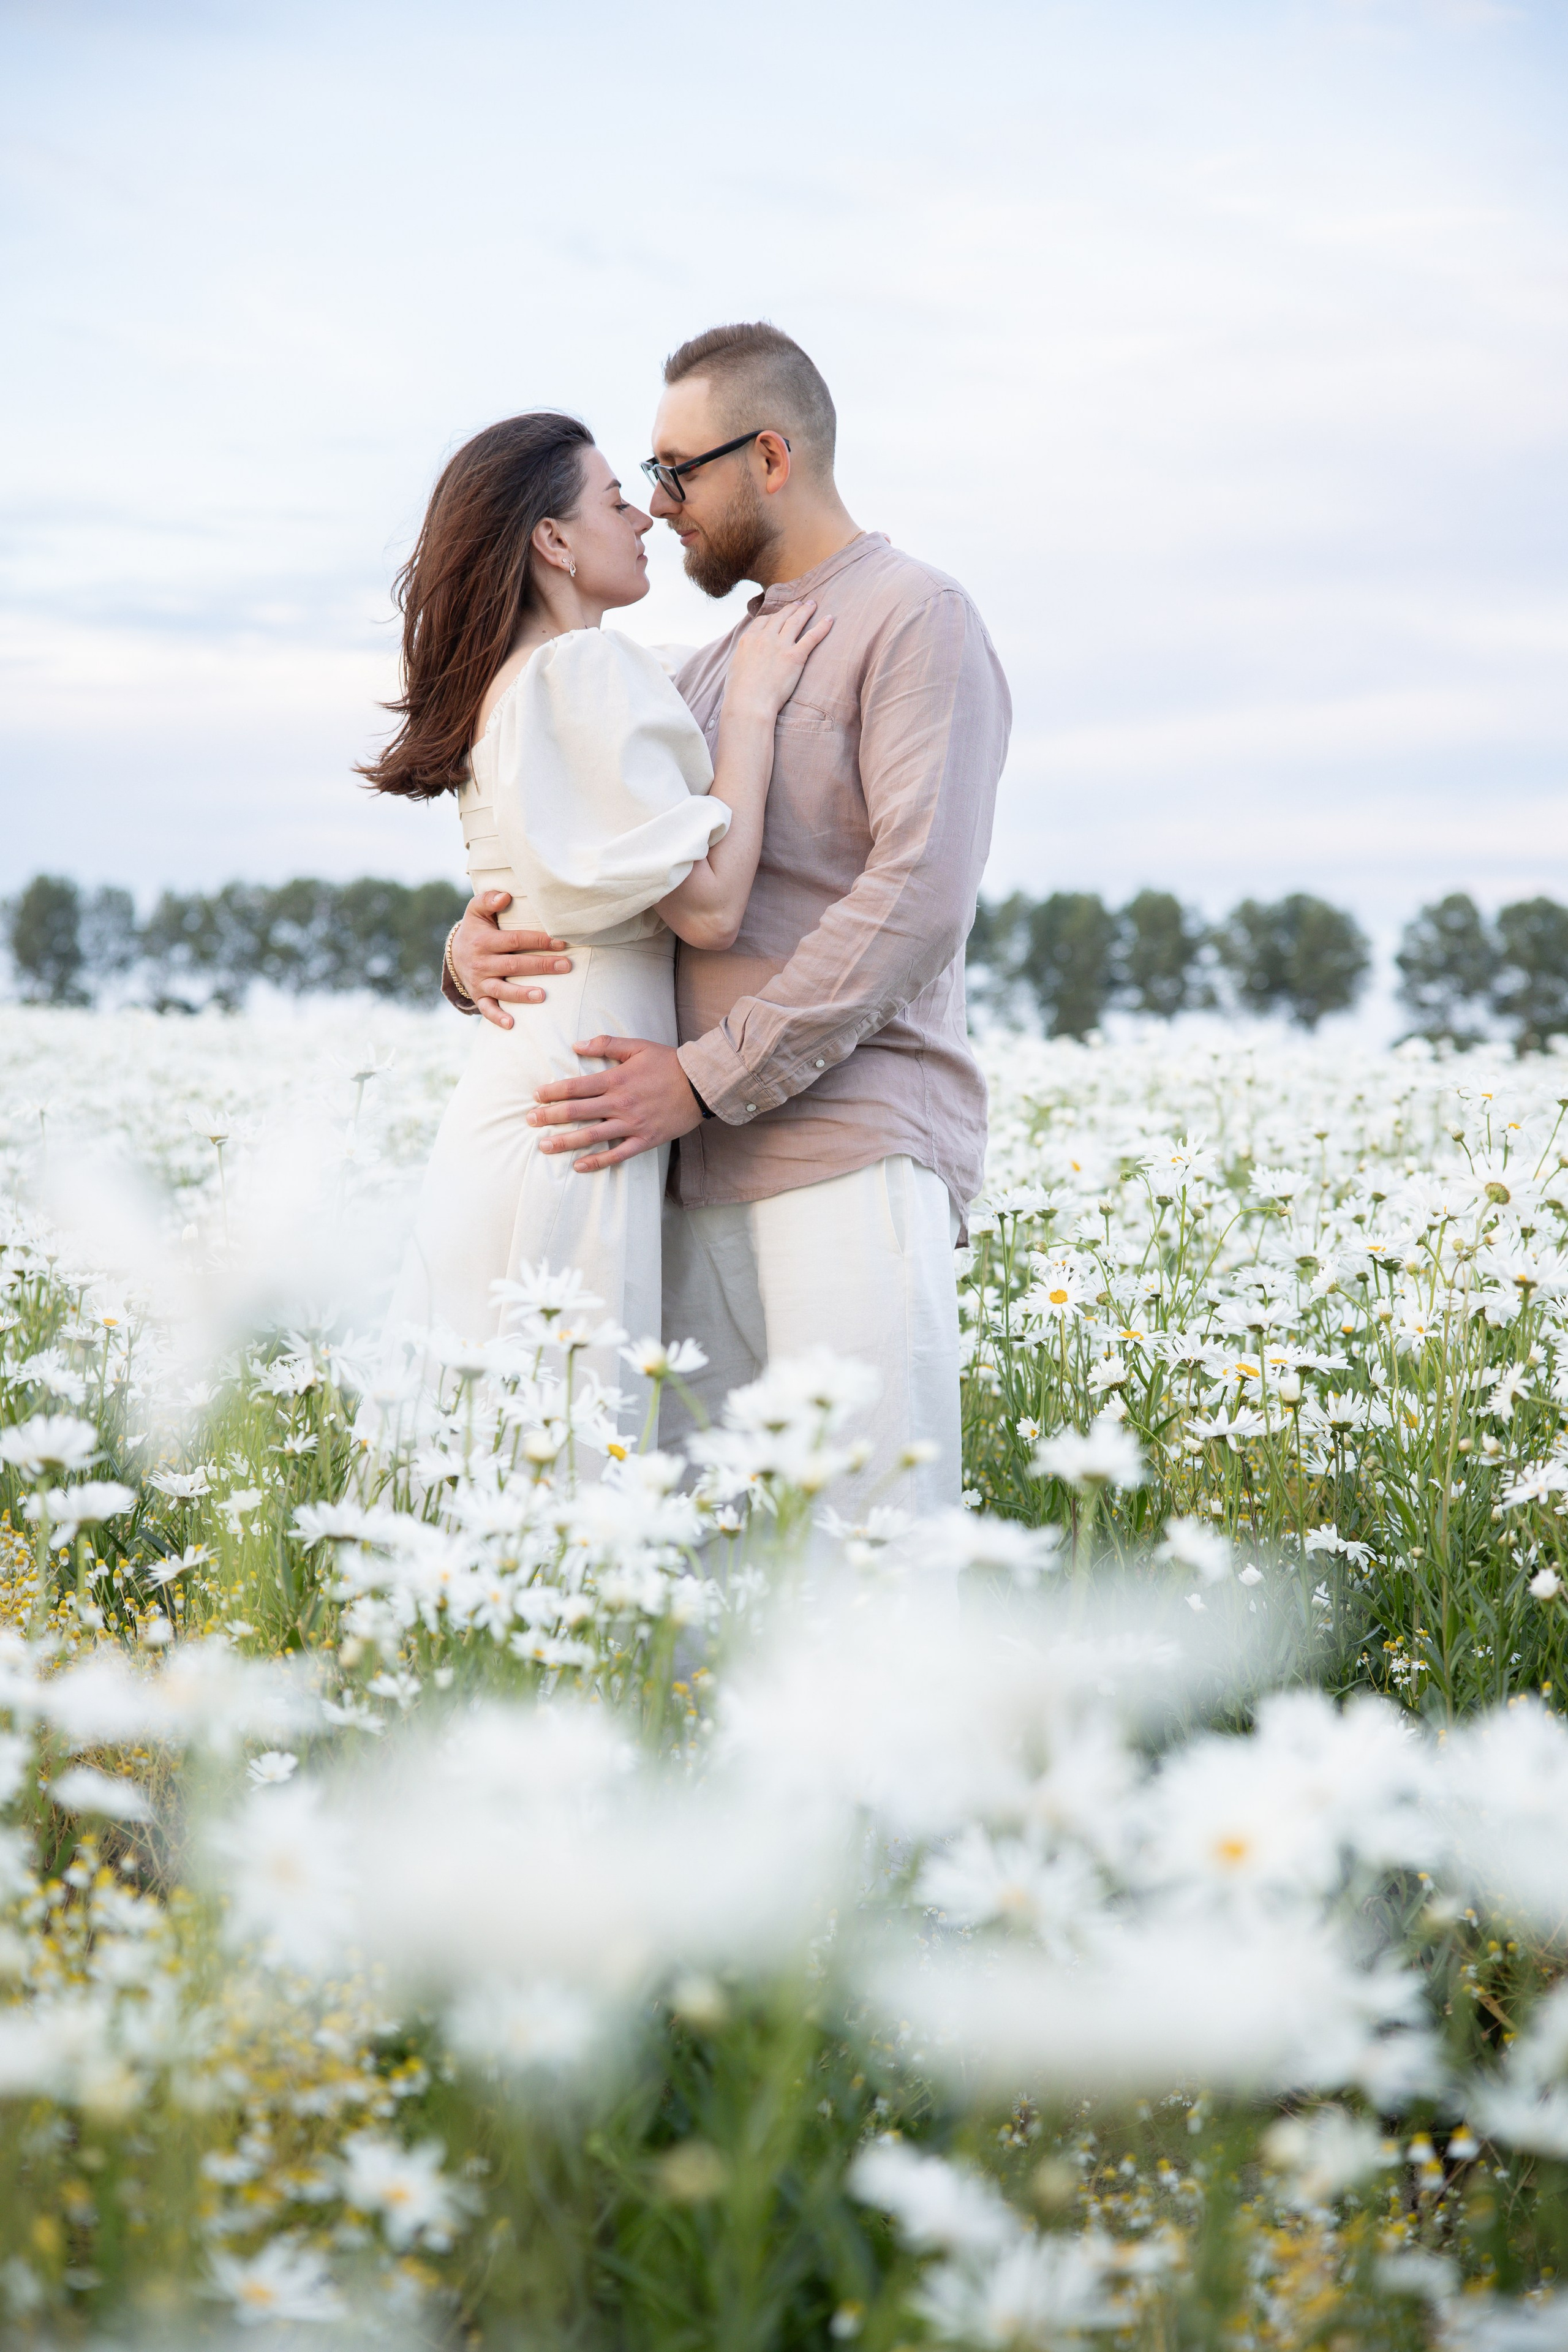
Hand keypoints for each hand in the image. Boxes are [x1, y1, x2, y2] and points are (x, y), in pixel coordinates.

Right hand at [451, 891, 573, 1028]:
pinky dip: (498, 1017)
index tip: (561, 942)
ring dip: (522, 994)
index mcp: (485, 941)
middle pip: (514, 965)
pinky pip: (487, 1009)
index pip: (515, 940)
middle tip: (565, 966)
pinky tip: (512, 1024)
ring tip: (542, 995)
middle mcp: (482, 962)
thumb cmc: (476, 930)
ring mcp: (480, 981)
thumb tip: (505, 895)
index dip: (538, 941)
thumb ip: (488, 900)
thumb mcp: (476, 911)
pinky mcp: (479, 996)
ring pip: (502, 989)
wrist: (454, 955)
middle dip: (541, 966)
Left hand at [527, 1037, 704, 1170]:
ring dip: (565, 1142)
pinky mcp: (645, 1139)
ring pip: (592, 1136)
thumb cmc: (669, 1063)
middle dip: (550, 1117)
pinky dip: (597, 1161)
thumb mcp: (638, 1046)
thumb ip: (606, 1044)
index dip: (553, 1092)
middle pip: (577, 1112)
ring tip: (544, 1146)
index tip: (536, 1096)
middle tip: (530, 1120)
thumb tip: (576, 1045)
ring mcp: (632, 1124)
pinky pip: (617, 1154)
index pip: (576, 1087)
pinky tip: (579, 1166)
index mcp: (616, 1079)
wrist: (701, 1084)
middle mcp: (620, 1103)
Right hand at [722, 599, 833, 722]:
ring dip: (805, 611)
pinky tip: (829, 619)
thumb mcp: (735, 668)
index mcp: (748, 639)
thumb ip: (744, 657)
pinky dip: (822, 627)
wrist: (749, 703)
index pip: (764, 620)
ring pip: (796, 621)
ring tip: (812, 605)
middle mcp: (764, 638)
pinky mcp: (795, 657)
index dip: (774, 616)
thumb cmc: (739, 693)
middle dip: (792, 608)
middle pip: (781, 617)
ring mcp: (780, 645)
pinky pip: (812, 637)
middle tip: (800, 604)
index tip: (781, 614)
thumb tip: (746, 660)